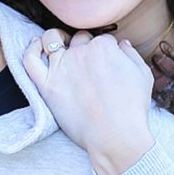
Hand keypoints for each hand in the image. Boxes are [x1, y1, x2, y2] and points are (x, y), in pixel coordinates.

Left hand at [23, 29, 154, 174]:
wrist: (116, 136)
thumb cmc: (132, 108)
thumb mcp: (143, 75)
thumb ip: (131, 54)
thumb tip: (121, 44)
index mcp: (104, 46)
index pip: (102, 39)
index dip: (106, 50)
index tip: (107, 63)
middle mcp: (81, 52)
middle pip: (79, 39)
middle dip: (84, 46)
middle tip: (88, 64)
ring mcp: (62, 67)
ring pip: (52, 40)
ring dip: (56, 40)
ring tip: (59, 48)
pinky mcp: (47, 85)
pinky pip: (30, 60)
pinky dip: (31, 49)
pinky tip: (36, 46)